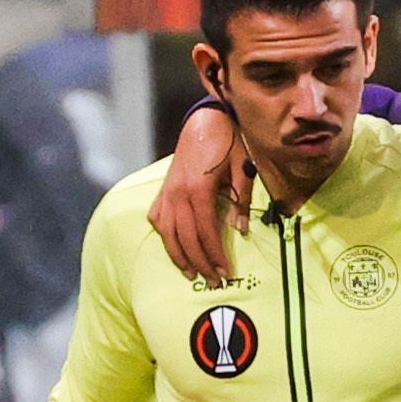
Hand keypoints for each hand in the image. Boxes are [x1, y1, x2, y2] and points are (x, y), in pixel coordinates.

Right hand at [147, 104, 252, 288]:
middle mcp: (178, 194)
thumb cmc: (228, 142)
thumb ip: (241, 202)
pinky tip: (173, 246)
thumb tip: (241, 232)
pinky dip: (165, 235)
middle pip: (187, 238)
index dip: (215, 255)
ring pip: (169, 233)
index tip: (226, 272)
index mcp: (199, 190)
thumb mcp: (242, 170)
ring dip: (180, 256)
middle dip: (200, 263)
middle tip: (213, 281)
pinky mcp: (164, 189)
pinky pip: (158, 218)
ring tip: (192, 273)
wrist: (206, 120)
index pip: (206, 233)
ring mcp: (168, 192)